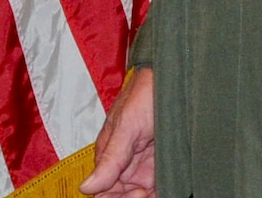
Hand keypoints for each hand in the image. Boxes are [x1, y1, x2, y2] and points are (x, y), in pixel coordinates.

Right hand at [81, 68, 154, 196]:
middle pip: (119, 193)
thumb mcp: (127, 126)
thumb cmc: (147, 92)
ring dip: (146, 197)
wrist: (175, 77)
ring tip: (154, 191)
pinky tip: (165, 190)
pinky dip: (160, 193)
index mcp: (109, 152)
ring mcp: (144, 164)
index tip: (134, 193)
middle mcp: (124, 161)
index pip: (101, 187)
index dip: (112, 197)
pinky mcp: (163, 164)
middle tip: (144, 193)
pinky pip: (158, 188)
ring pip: (139, 194)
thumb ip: (110, 158)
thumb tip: (86, 187)